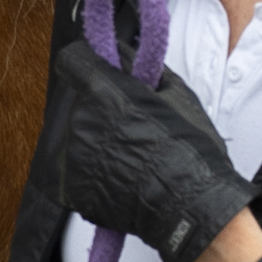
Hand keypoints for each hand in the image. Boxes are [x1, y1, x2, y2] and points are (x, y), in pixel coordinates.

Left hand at [50, 29, 250, 261]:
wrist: (189, 207)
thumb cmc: (190, 149)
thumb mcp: (177, 95)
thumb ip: (144, 69)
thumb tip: (126, 54)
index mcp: (103, 92)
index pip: (73, 61)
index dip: (87, 62)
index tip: (98, 70)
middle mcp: (80, 121)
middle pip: (81, 104)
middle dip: (101, 108)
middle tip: (133, 125)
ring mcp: (73, 158)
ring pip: (79, 138)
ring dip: (98, 142)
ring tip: (132, 158)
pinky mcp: (71, 189)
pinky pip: (78, 171)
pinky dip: (95, 174)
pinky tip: (123, 179)